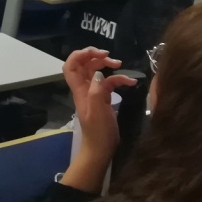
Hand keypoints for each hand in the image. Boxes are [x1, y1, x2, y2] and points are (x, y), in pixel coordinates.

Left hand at [63, 47, 136, 161]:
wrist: (101, 149)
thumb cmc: (98, 132)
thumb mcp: (97, 112)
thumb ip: (96, 91)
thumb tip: (98, 73)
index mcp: (79, 90)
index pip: (71, 66)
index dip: (79, 55)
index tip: (97, 52)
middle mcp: (84, 88)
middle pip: (84, 65)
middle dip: (95, 56)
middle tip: (110, 56)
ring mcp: (94, 93)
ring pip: (96, 71)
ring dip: (106, 65)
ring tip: (119, 64)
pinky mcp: (103, 98)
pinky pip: (109, 83)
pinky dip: (119, 79)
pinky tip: (131, 82)